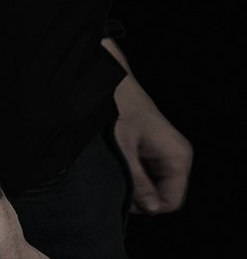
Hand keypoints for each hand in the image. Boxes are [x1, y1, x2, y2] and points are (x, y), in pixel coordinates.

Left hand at [113, 74, 192, 214]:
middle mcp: (175, 156)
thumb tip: (150, 208)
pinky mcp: (148, 150)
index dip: (146, 204)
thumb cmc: (118, 106)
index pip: (169, 202)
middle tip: (114, 177)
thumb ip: (137, 180)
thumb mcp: (123, 147)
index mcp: (178, 156)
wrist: (109, 80)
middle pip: (158, 195)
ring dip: (130, 181)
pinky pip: (140, 174)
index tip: (123, 192)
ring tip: (112, 163)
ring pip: (148, 185)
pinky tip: (114, 159)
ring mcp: (162, 154)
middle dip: (137, 193)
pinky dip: (127, 172)